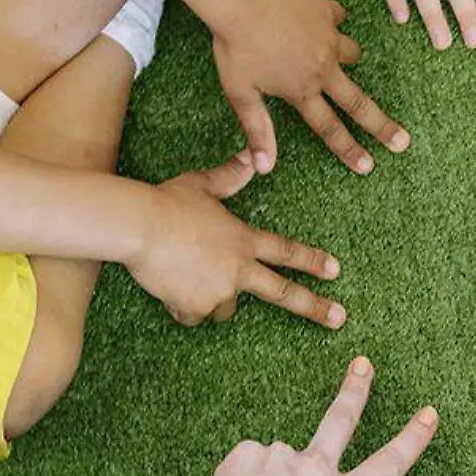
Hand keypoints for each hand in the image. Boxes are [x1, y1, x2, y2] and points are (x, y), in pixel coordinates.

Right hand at [131, 153, 345, 328]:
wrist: (137, 226)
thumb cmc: (166, 202)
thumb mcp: (202, 185)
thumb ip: (230, 177)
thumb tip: (251, 157)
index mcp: (244, 239)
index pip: (286, 251)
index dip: (312, 260)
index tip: (335, 271)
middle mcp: (238, 268)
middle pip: (283, 293)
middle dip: (314, 307)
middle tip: (339, 318)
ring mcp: (219, 290)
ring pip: (226, 308)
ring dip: (212, 299)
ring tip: (186, 276)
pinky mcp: (196, 307)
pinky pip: (193, 315)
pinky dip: (183, 307)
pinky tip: (168, 285)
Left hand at [199, 357, 438, 475]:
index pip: (389, 464)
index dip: (413, 439)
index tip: (428, 414)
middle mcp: (313, 469)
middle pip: (341, 420)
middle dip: (356, 390)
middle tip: (362, 365)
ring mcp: (277, 457)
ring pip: (287, 464)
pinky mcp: (243, 456)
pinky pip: (255, 466)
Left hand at [211, 0, 407, 175]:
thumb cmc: (235, 46)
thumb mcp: (240, 93)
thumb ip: (257, 130)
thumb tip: (263, 168)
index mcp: (301, 90)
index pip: (329, 128)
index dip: (349, 150)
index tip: (368, 166)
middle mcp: (322, 69)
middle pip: (358, 103)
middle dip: (382, 126)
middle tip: (403, 141)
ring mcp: (328, 39)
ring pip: (353, 54)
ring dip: (348, 59)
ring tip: (338, 57)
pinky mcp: (326, 11)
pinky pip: (338, 18)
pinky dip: (333, 22)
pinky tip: (322, 20)